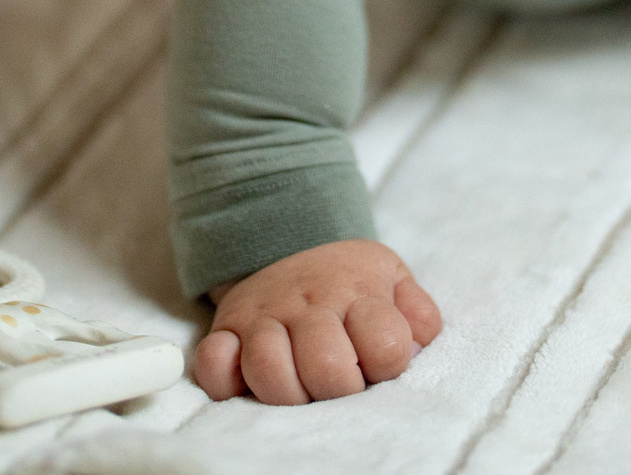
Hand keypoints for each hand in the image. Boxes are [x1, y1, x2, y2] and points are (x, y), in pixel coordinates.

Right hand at [194, 240, 442, 404]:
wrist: (288, 237)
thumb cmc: (349, 280)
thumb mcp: (393, 279)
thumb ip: (417, 314)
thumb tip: (416, 344)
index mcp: (359, 291)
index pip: (385, 344)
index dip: (387, 365)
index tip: (377, 362)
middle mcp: (309, 303)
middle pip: (326, 366)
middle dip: (338, 389)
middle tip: (339, 382)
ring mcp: (264, 315)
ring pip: (268, 368)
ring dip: (287, 392)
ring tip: (299, 387)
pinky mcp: (226, 327)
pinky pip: (212, 362)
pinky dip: (225, 380)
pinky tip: (247, 379)